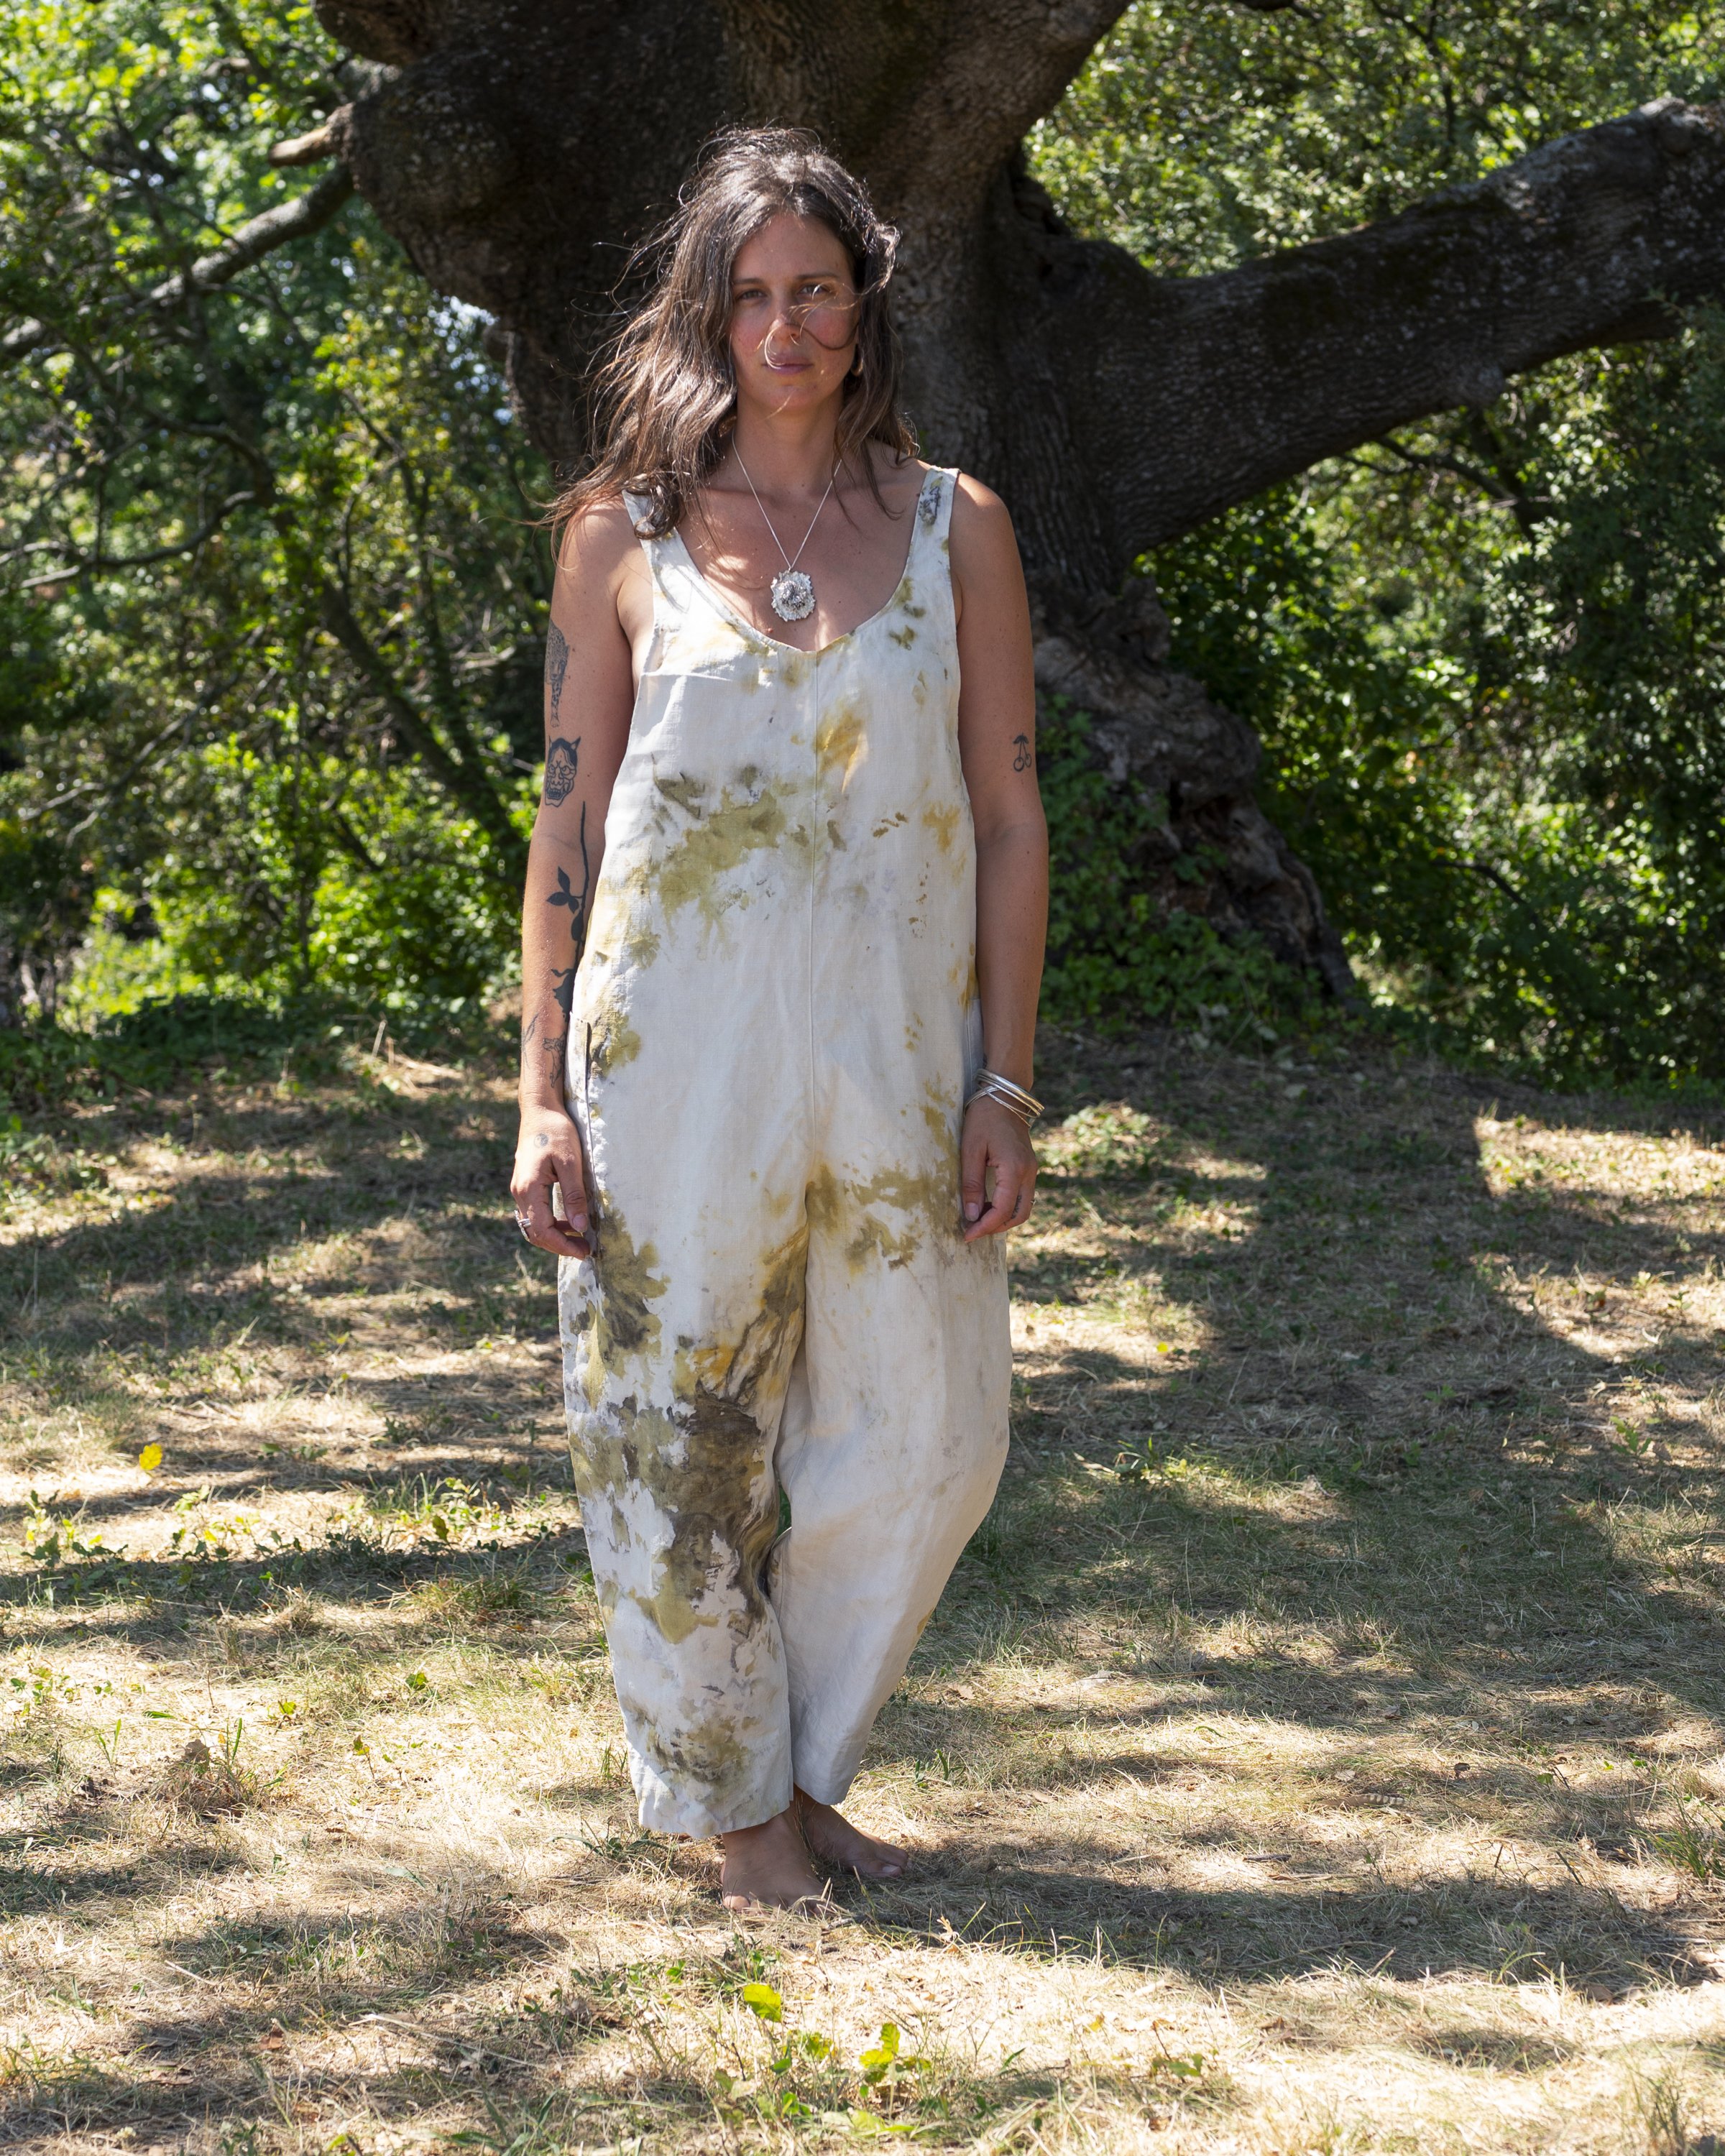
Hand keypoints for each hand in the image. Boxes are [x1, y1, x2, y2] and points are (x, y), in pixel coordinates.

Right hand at [511, 1105, 590, 1257]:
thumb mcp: (571, 1162)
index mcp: (529, 1189)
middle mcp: (520, 1192)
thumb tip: (580, 1226)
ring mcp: (520, 1189)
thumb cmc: (557, 1131)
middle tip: (584, 1250)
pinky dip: (549, 1224)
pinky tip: (567, 1222)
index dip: (563, 1245)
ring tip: (578, 1239)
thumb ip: (574, 1195)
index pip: (542, 1230)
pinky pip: (534, 1214)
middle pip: (535, 1233)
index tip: (584, 1251)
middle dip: (558, 1245)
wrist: (539, 1110)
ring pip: (532, 1225)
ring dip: (553, 1236)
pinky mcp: (524, 1185)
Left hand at [960, 1097, 1035, 1241]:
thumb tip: (972, 1216)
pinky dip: (1008, 1207)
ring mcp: (1031, 1170)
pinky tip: (989, 1205)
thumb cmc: (984, 1119)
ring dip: (1003, 1219)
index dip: (985, 1227)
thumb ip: (972, 1185)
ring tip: (979, 1220)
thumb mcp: (971, 1150)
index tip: (967, 1235)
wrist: (1005, 1096)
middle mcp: (1028, 1173)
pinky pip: (1022, 1196)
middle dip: (996, 1228)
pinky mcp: (1029, 1167)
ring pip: (1023, 1208)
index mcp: (1015, 1169)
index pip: (1003, 1211)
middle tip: (973, 1231)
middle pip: (1019, 1215)